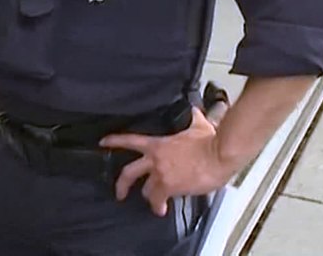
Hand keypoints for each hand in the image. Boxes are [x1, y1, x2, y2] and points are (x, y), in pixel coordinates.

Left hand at [100, 108, 237, 216]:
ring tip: (155, 203)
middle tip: (119, 192)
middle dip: (121, 184)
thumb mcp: (197, 125)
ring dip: (149, 197)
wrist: (219, 154)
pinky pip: (159, 201)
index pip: (129, 140)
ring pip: (145, 190)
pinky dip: (159, 207)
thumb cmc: (210, 141)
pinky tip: (162, 210)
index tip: (103, 143)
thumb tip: (194, 111)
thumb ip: (191, 118)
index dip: (114, 141)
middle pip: (128, 172)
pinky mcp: (169, 187)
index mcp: (157, 143)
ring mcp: (160, 174)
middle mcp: (154, 159)